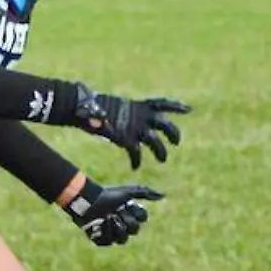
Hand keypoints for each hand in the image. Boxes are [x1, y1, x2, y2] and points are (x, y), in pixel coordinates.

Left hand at [64, 181, 162, 246]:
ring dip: (116, 226)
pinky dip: (106, 231)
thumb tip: (164, 195)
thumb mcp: (128, 191)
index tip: (127, 205)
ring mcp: (114, 234)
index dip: (136, 213)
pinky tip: (99, 223)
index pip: (143, 219)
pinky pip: (110, 241)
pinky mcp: (102, 240)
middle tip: (116, 212)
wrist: (88, 200)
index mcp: (132, 215)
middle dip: (126, 220)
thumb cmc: (108, 194)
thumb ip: (146, 193)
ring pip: (124, 239)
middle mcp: (124, 226)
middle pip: (135, 230)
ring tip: (107, 217)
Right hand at [70, 84, 189, 168]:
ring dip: (161, 152)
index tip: (188, 109)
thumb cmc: (93, 105)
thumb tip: (127, 118)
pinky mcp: (126, 138)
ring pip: (156, 142)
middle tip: (176, 142)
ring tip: (162, 160)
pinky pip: (136, 152)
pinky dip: (136, 160)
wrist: (82, 107)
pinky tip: (135, 167)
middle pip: (166, 125)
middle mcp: (141, 115)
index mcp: (139, 105)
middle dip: (174, 133)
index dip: (175, 106)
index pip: (162, 103)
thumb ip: (127, 114)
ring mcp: (135, 127)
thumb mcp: (115, 106)